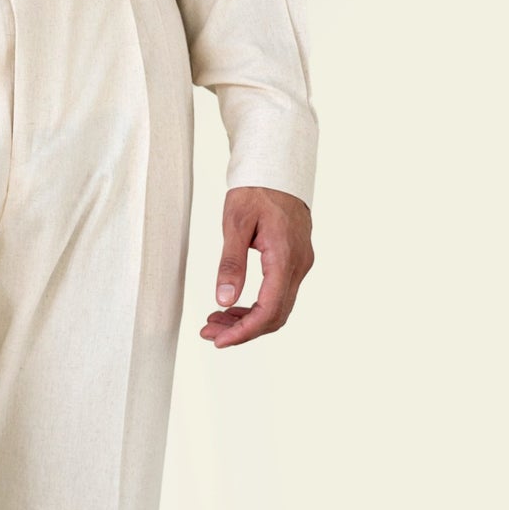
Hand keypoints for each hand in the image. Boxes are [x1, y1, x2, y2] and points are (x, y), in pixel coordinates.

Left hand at [200, 185, 313, 348]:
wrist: (276, 168)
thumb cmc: (256, 190)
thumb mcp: (236, 222)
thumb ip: (231, 263)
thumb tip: (223, 300)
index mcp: (285, 256)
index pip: (269, 309)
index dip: (244, 332)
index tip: (218, 341)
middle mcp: (298, 265)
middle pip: (275, 315)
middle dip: (242, 330)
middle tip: (208, 333)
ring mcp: (299, 264)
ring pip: (278, 307)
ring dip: (247, 320)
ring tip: (214, 322)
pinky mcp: (294, 261)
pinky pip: (279, 294)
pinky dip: (256, 306)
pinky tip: (232, 307)